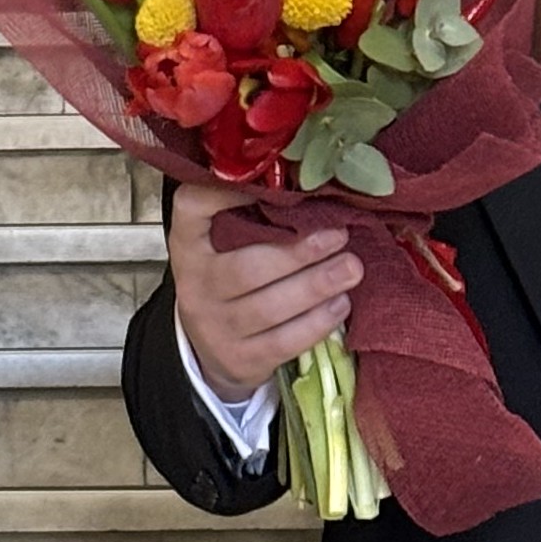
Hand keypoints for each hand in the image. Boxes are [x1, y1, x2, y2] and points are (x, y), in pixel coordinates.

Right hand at [169, 181, 362, 402]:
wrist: (211, 348)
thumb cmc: (230, 280)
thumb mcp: (224, 245)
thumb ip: (251, 218)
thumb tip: (315, 189)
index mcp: (189, 245)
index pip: (191, 209)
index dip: (221, 193)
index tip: (266, 181)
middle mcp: (196, 286)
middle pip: (247, 269)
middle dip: (300, 252)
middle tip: (340, 236)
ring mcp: (216, 327)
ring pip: (270, 308)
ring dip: (317, 286)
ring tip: (351, 268)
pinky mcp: (242, 360)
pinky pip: (284, 342)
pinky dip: (317, 322)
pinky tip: (340, 304)